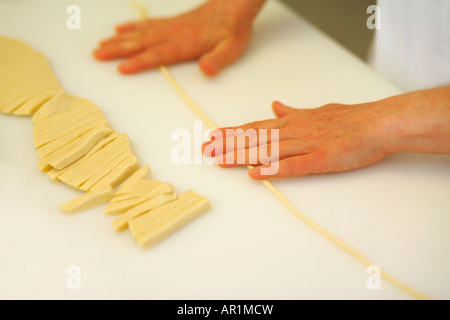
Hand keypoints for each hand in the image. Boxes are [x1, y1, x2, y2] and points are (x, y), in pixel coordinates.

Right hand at [93, 0, 264, 75]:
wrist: (234, 6)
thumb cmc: (232, 30)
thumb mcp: (231, 48)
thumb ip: (217, 60)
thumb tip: (205, 70)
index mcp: (185, 43)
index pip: (158, 54)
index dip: (139, 62)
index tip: (120, 67)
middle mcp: (173, 34)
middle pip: (141, 42)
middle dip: (117, 49)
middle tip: (97, 55)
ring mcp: (170, 27)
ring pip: (140, 33)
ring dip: (119, 39)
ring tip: (101, 44)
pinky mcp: (172, 22)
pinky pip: (147, 24)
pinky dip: (132, 27)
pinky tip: (121, 29)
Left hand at [202, 87, 449, 178]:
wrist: (376, 123)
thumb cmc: (349, 118)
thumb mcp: (317, 110)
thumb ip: (293, 111)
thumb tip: (275, 105)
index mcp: (293, 121)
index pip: (256, 126)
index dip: (233, 132)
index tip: (213, 136)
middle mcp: (294, 131)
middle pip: (256, 138)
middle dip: (228, 144)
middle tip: (206, 149)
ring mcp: (306, 144)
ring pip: (268, 150)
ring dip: (242, 156)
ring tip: (220, 160)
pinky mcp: (320, 159)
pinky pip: (293, 166)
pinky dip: (273, 170)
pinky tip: (255, 174)